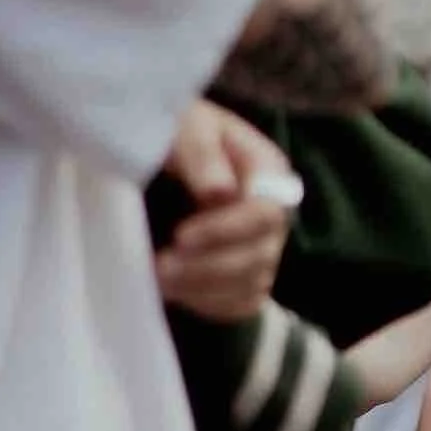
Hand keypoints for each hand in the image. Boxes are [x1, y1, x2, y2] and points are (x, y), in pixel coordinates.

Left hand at [157, 101, 293, 321]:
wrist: (156, 161)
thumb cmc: (174, 135)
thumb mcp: (184, 126)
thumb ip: (201, 152)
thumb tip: (220, 193)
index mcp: (268, 170)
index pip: (265, 213)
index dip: (226, 230)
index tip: (181, 237)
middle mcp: (273, 214)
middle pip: (259, 255)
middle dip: (208, 266)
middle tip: (160, 267)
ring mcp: (264, 249)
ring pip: (249, 284)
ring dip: (202, 288)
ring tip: (157, 279)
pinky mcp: (247, 278)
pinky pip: (240, 304)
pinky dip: (208, 303)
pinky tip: (174, 291)